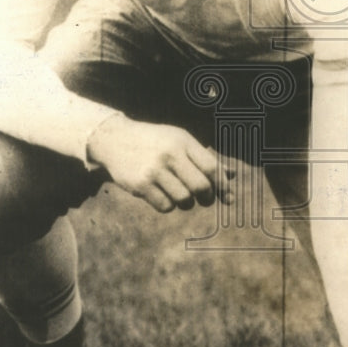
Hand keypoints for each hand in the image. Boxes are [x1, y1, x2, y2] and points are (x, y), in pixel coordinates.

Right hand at [87, 114, 233, 213]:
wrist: (114, 140)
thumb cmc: (155, 142)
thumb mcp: (179, 141)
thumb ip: (204, 158)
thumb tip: (232, 175)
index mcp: (182, 141)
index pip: (211, 167)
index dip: (222, 185)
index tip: (227, 195)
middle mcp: (169, 154)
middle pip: (201, 187)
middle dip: (207, 198)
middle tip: (205, 199)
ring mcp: (154, 170)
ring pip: (184, 200)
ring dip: (186, 203)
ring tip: (179, 193)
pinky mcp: (140, 185)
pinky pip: (166, 206)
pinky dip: (169, 205)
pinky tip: (162, 194)